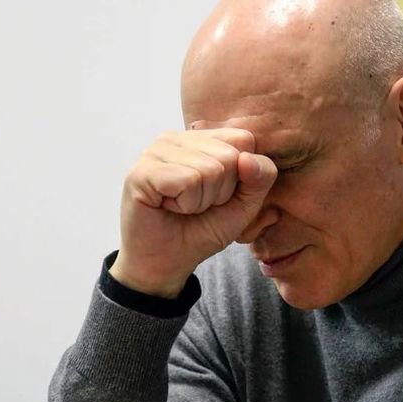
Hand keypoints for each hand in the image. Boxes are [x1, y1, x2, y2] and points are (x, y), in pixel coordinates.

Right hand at [110, 128, 277, 296]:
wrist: (167, 263)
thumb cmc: (202, 230)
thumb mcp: (244, 205)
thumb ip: (260, 178)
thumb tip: (247, 157)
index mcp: (201, 139)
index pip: (244, 140)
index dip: (241, 177)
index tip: (218, 196)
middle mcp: (177, 138)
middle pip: (230, 156)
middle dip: (221, 192)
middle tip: (196, 205)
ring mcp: (156, 151)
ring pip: (210, 169)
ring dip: (202, 201)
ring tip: (182, 207)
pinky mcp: (142, 170)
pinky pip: (188, 181)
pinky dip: (186, 204)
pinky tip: (168, 207)